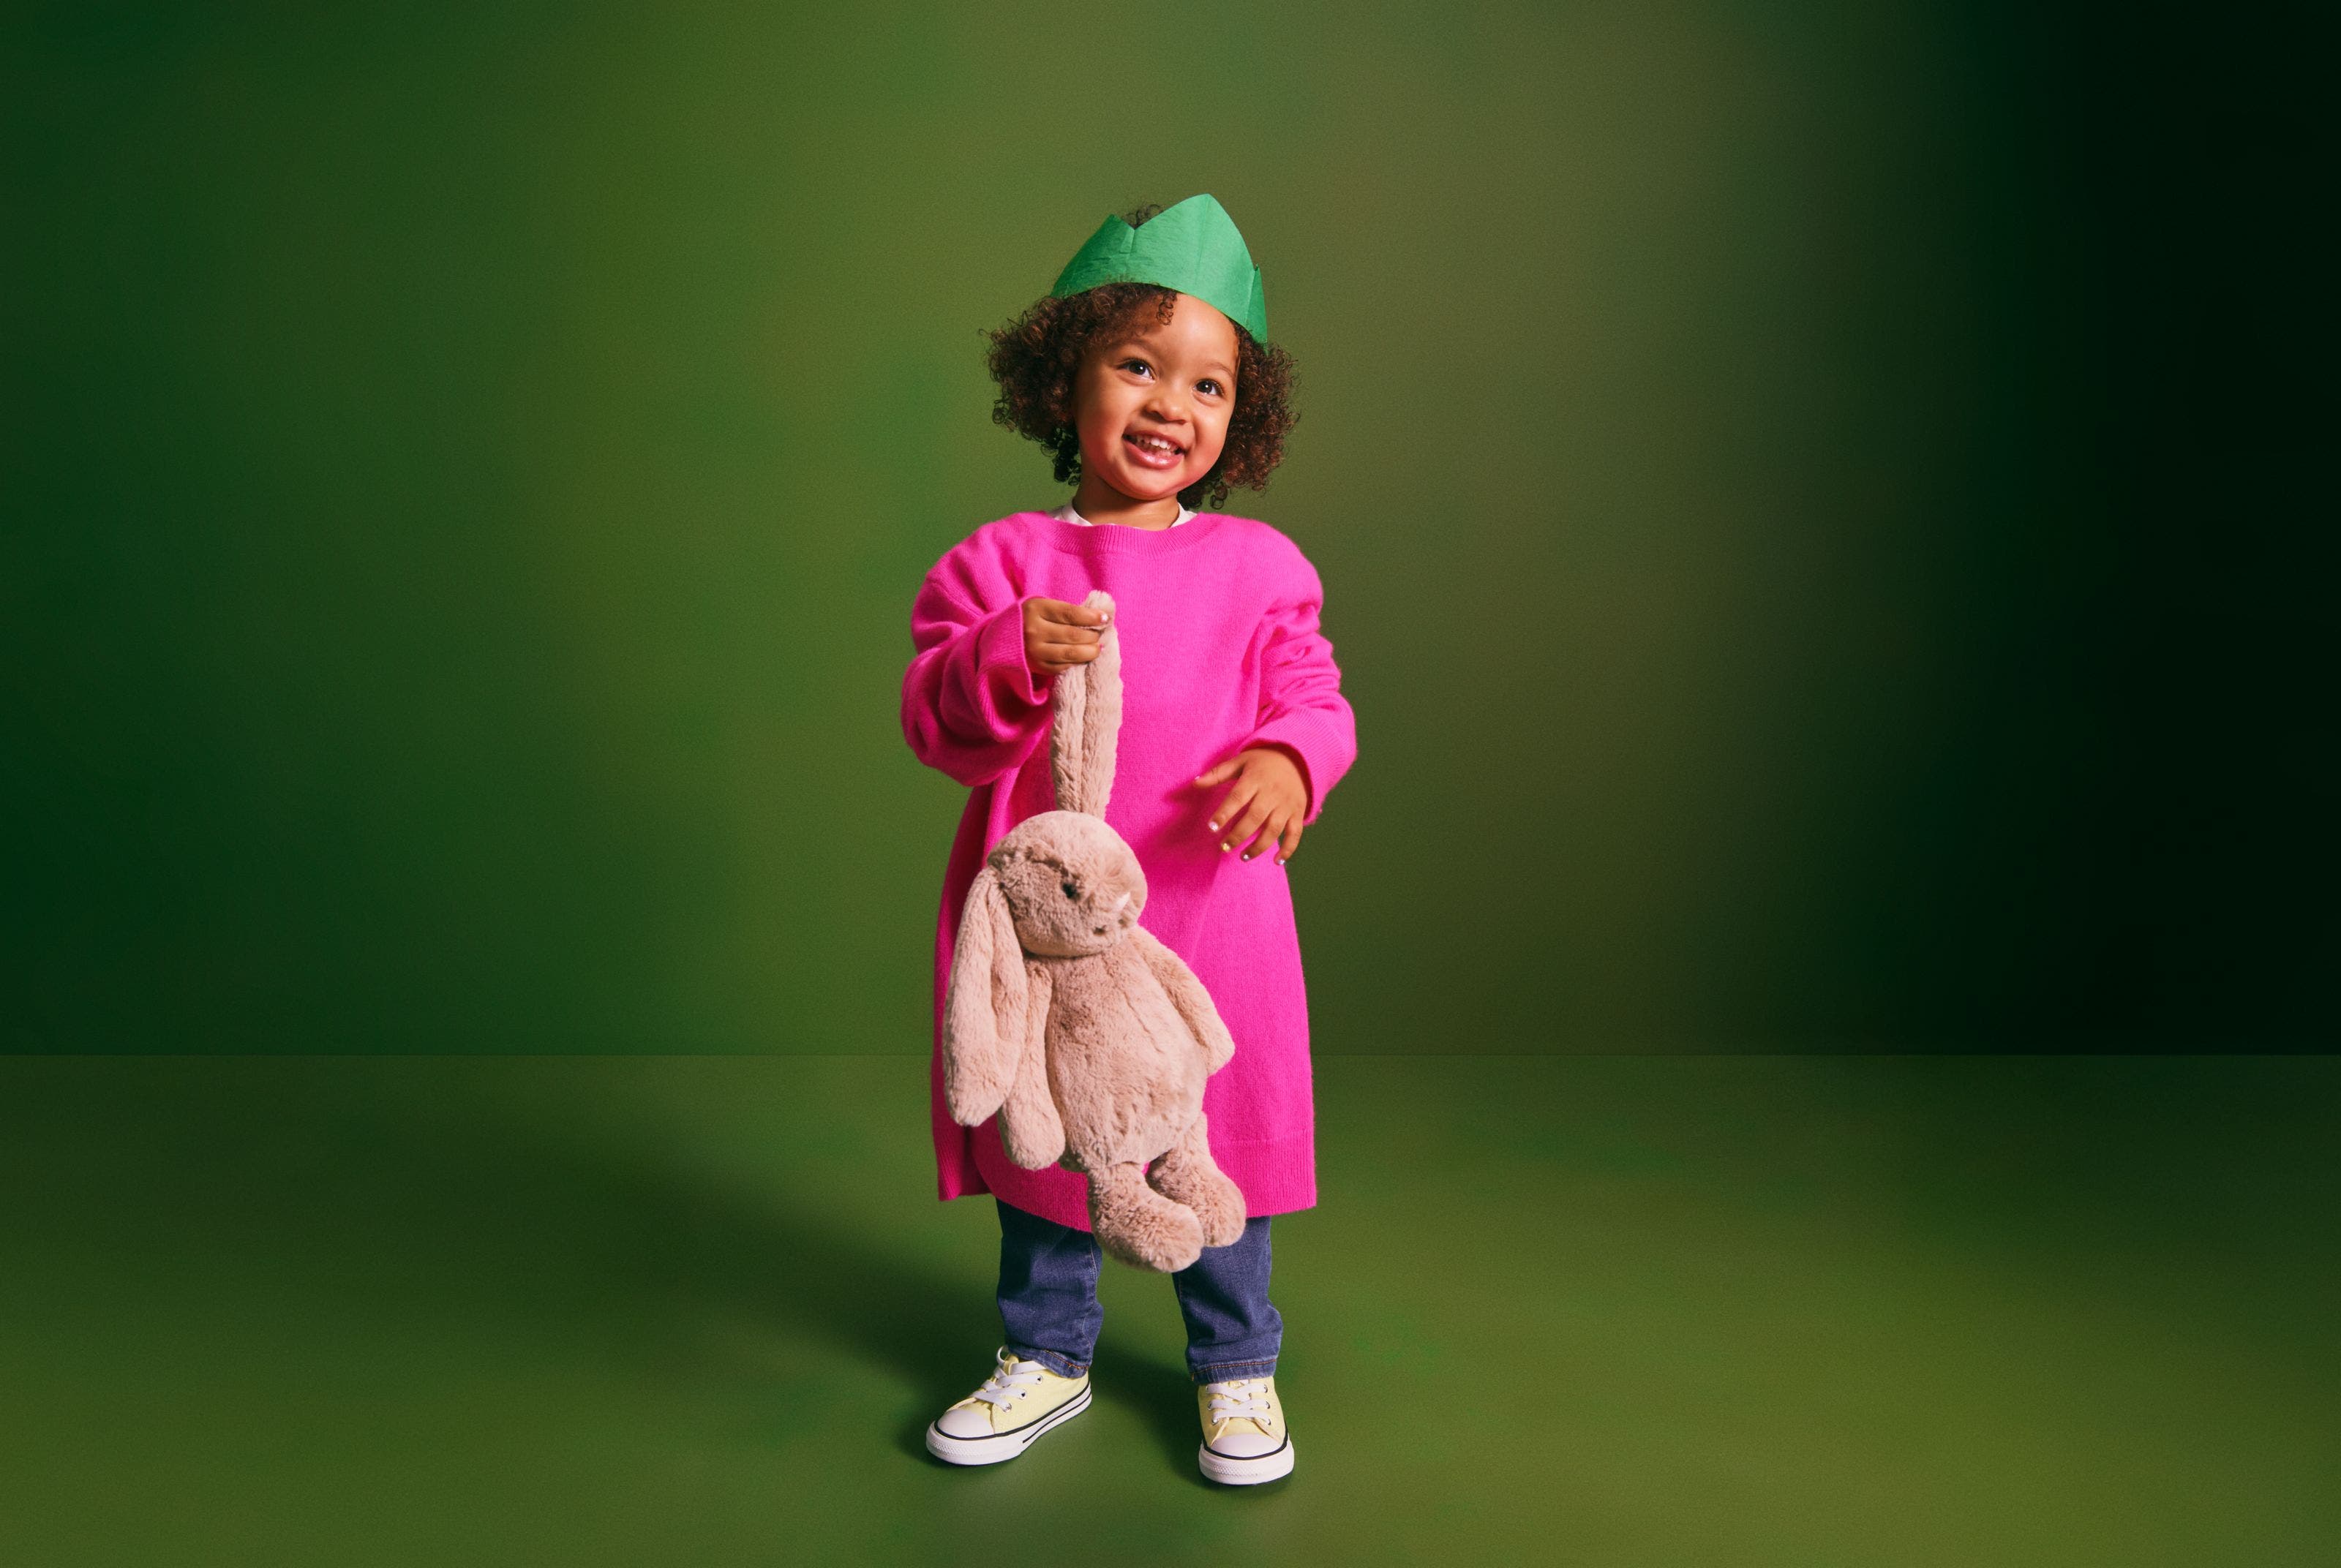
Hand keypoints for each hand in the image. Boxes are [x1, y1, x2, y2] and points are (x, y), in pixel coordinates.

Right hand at [1023, 596, 1110, 675]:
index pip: (1070, 613)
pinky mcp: (1037, 666)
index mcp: (1036, 609)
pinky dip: (1078, 663)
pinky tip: (1084, 658)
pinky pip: (1063, 666)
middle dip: (1092, 636)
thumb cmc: (1030, 618)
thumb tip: (1098, 617)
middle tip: (1100, 635)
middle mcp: (1033, 630)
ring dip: (1090, 651)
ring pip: (1070, 653)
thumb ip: (1065, 611)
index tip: (1104, 619)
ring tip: (1097, 649)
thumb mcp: (1042, 607)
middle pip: (1073, 634)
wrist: (1001, 638)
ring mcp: (1034, 650)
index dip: (1091, 617)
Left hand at [1194, 746, 1308, 863]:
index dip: (1224, 813)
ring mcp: (1287, 805)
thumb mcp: (1240, 762)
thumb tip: (1194, 784)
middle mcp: (1272, 793)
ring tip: (1243, 856)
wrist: (1297, 759)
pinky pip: (1295, 834)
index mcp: (1255, 779)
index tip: (1211, 828)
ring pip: (1274, 829)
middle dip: (1238, 835)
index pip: (1237, 798)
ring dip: (1259, 846)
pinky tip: (1277, 861)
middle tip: (1224, 847)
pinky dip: (1289, 849)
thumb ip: (1217, 774)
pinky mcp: (1298, 813)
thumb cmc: (1263, 762)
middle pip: (1255, 817)